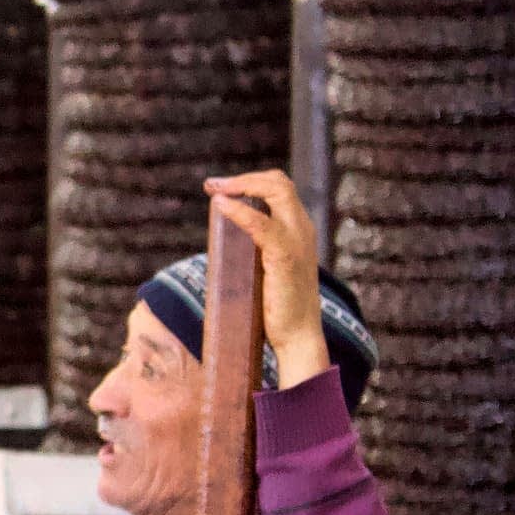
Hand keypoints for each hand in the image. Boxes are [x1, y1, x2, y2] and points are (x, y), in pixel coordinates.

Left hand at [203, 170, 329, 389]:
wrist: (298, 336)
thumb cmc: (280, 309)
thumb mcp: (269, 271)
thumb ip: (257, 254)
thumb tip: (226, 247)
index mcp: (300, 230)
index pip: (280, 190)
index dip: (251, 182)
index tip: (220, 188)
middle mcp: (302, 229)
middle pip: (279, 183)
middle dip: (244, 178)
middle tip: (212, 184)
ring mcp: (296, 240)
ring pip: (276, 191)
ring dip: (241, 185)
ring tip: (214, 190)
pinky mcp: (284, 255)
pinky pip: (260, 223)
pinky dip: (239, 211)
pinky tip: (221, 206)